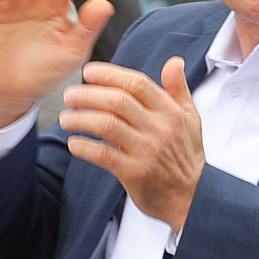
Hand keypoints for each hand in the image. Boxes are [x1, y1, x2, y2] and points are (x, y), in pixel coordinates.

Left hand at [59, 56, 204, 231]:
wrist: (192, 197)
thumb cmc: (187, 157)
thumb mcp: (191, 119)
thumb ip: (179, 89)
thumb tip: (174, 61)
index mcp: (170, 112)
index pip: (137, 83)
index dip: (110, 74)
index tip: (90, 72)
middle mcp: (158, 128)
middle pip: (117, 101)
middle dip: (88, 94)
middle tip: (70, 95)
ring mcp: (146, 151)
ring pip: (106, 125)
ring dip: (80, 119)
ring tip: (66, 118)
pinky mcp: (134, 173)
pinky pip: (102, 155)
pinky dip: (84, 147)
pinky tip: (74, 143)